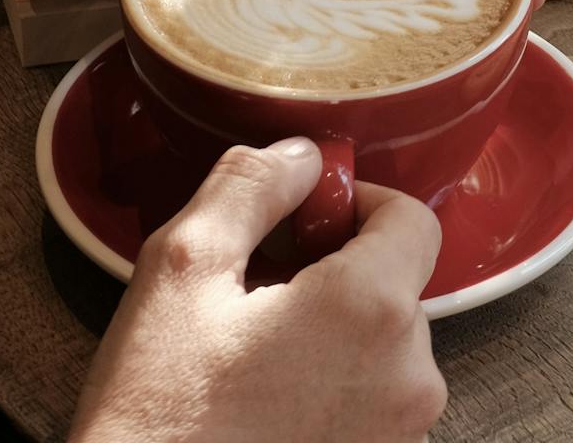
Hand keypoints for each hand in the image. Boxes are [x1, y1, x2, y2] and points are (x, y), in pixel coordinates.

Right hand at [67, 139, 446, 442]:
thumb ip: (250, 187)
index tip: (303, 220)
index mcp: (371, 312)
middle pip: (396, 286)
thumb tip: (302, 158)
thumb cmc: (160, 418)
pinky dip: (332, 392)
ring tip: (256, 361)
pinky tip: (267, 407)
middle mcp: (409, 381)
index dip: (356, 203)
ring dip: (334, 338)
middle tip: (258, 296)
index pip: (411, 218)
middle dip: (337, 275)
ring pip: (383, 350)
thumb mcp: (183, 269)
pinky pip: (372, 407)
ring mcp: (398, 439)